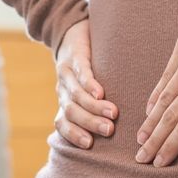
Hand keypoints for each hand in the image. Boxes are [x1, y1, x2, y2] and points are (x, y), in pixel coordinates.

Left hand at [53, 19, 117, 148]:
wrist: (70, 32)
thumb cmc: (85, 70)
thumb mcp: (84, 92)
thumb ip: (93, 110)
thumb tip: (115, 136)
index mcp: (64, 103)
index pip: (62, 124)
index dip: (73, 135)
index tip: (90, 146)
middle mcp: (62, 91)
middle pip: (71, 112)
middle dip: (89, 123)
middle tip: (109, 131)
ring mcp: (66, 74)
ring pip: (76, 95)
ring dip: (94, 107)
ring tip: (113, 114)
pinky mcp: (74, 58)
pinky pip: (81, 73)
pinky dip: (90, 85)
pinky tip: (101, 93)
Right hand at [135, 0, 177, 166]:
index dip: (173, 147)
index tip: (161, 163)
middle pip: (172, 118)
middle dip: (155, 141)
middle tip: (141, 160)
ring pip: (164, 99)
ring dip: (151, 122)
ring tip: (140, 140)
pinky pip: (165, 76)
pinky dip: (156, 95)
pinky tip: (149, 110)